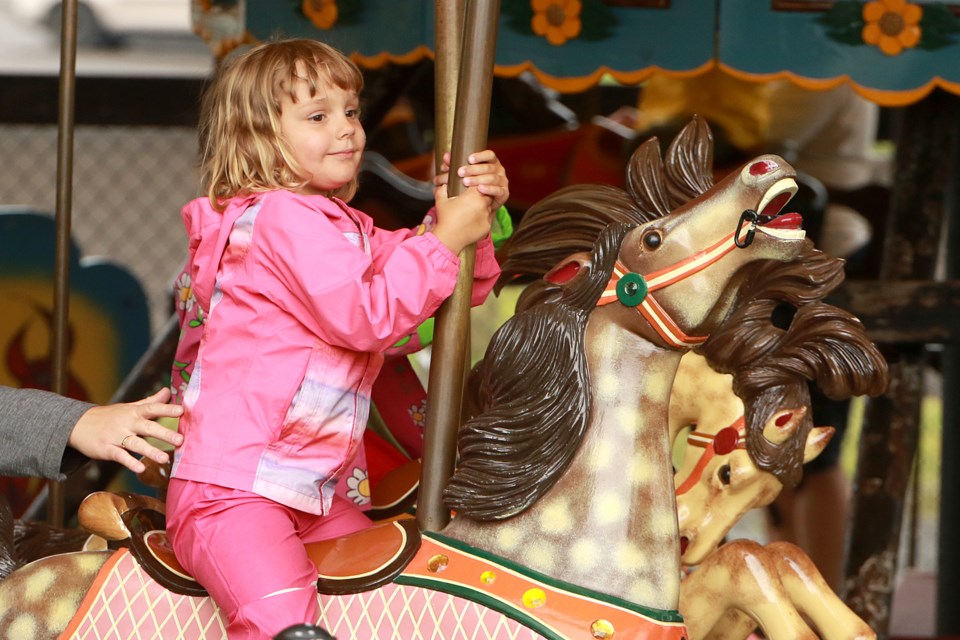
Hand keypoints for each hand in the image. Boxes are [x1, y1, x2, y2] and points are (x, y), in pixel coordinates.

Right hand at [68, 388, 184, 473]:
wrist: (78, 424)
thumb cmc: (110, 416)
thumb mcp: (130, 407)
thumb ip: (150, 401)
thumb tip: (168, 391)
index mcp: (134, 412)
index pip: (153, 408)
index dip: (167, 408)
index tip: (181, 410)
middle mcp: (127, 422)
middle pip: (147, 427)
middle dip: (164, 433)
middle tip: (180, 440)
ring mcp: (116, 436)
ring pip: (135, 443)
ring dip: (150, 451)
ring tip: (165, 459)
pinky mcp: (106, 449)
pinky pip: (119, 456)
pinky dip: (129, 462)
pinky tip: (140, 469)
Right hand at [432, 184, 493, 255]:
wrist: (449, 239)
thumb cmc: (445, 219)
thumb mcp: (441, 202)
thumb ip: (442, 190)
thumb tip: (443, 185)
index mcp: (473, 195)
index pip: (480, 184)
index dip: (475, 186)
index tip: (470, 189)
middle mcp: (483, 204)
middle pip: (488, 195)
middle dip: (481, 196)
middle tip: (472, 200)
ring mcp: (487, 215)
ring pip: (489, 207)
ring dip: (483, 207)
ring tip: (472, 211)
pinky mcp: (488, 226)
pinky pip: (488, 219)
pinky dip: (482, 218)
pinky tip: (473, 221)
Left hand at [434, 149, 509, 211]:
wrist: (482, 204)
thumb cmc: (473, 185)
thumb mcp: (464, 174)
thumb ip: (456, 165)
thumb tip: (446, 156)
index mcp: (491, 162)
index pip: (489, 155)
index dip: (480, 156)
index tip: (469, 159)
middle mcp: (499, 170)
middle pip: (488, 167)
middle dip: (474, 169)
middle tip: (460, 172)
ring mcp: (503, 182)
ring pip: (492, 178)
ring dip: (478, 179)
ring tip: (466, 182)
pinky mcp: (504, 194)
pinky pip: (498, 190)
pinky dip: (489, 189)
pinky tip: (479, 189)